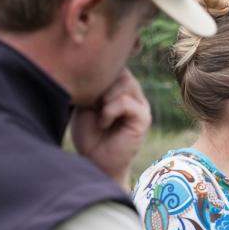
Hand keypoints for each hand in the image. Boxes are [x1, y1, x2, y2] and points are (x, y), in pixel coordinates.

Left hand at [71, 69, 151, 191]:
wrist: (96, 163)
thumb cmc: (89, 136)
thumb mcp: (86, 105)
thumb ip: (94, 86)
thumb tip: (94, 67)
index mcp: (121, 89)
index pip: (115, 66)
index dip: (98, 74)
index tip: (85, 94)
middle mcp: (134, 94)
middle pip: (121, 71)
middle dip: (102, 85)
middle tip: (90, 104)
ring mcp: (141, 106)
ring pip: (125, 83)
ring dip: (106, 97)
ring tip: (98, 113)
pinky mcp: (143, 119)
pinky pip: (127, 102)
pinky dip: (110, 110)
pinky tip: (103, 122)